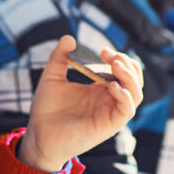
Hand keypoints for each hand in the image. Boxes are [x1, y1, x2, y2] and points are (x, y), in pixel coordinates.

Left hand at [18, 36, 142, 172]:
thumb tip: (69, 38)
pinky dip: (125, 96)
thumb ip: (59, 58)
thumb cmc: (46, 110)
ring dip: (130, 77)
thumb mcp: (51, 77)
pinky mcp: (109, 126)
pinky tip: (112, 86)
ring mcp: (110, 113)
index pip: (123, 70)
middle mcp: (109, 100)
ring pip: (136, 94)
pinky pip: (128, 111)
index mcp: (100, 88)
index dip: (119, 57)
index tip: (103, 50)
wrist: (37, 135)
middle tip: (108, 55)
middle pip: (134, 79)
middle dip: (127, 63)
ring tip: (115, 65)